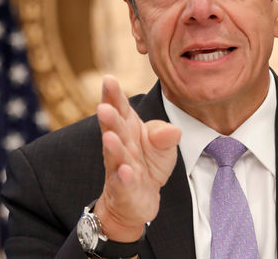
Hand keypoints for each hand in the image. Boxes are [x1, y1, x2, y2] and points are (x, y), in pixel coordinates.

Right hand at [94, 75, 181, 241]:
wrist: (140, 198)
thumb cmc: (148, 163)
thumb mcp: (162, 144)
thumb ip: (164, 134)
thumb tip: (173, 130)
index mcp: (128, 127)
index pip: (119, 108)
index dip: (113, 95)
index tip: (108, 79)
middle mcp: (120, 145)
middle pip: (114, 130)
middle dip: (109, 119)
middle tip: (104, 107)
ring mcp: (119, 167)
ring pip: (114, 156)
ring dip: (112, 147)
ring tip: (110, 137)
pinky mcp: (124, 189)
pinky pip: (123, 182)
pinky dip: (124, 177)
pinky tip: (125, 171)